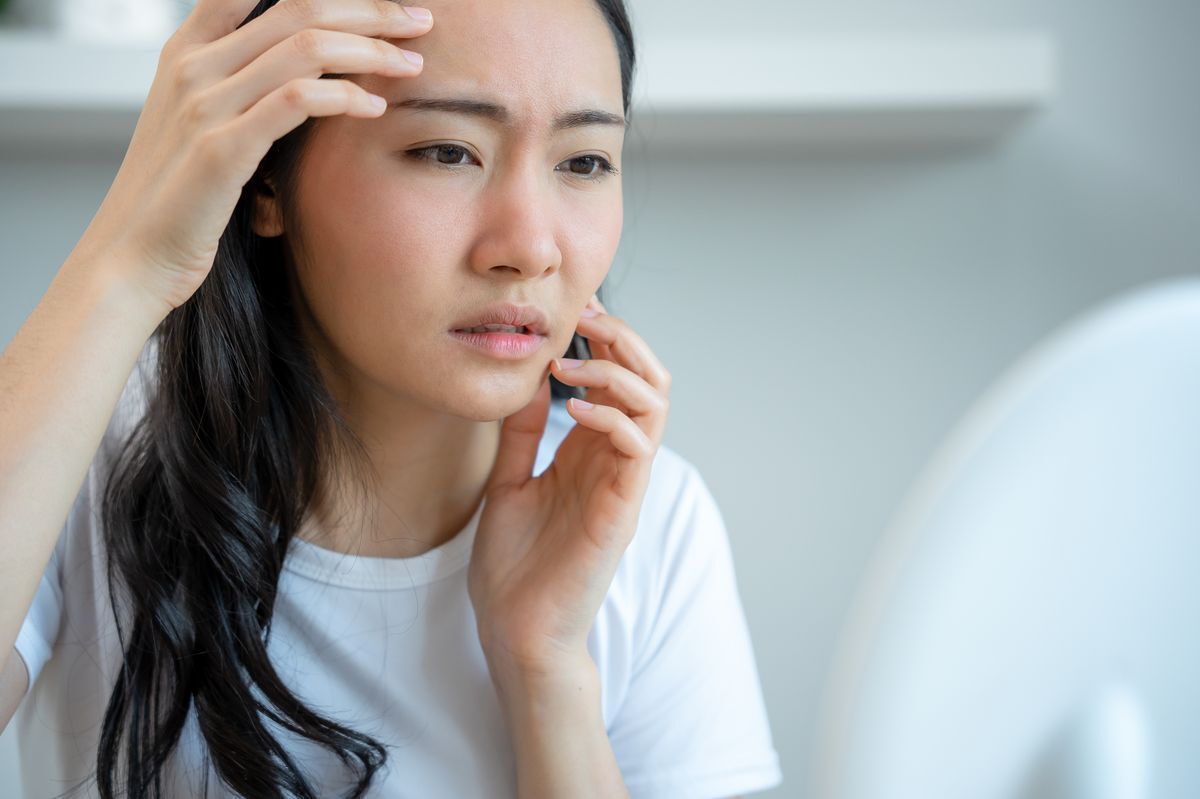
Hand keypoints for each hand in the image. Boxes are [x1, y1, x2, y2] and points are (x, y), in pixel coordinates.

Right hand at [68, 0, 431, 314]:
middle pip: (297, 7)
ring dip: (371, 49)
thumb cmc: (177, 200)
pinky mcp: (222, 148)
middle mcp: (192, 67)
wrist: (131, 258)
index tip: (375, 3)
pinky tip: (376, 106)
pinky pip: (297, 101)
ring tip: (412, 64)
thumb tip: (301, 75)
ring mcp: (204, 104)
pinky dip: (345, 96)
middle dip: (370, 9)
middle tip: (420, 20)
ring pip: (305, 46)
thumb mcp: (197, 128)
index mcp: (186, 53)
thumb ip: (236, 89)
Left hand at [468, 296, 671, 678]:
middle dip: (624, 339)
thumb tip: (529, 377)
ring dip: (618, 370)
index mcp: (589, 453)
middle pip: (649, 380)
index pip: (618, 379)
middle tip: (586, 317)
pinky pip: (638, 447)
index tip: (572, 310)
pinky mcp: (622, 510)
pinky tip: (575, 409)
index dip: (604, 338)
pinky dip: (614, 415)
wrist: (515, 632)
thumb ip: (522, 434)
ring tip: (572, 362)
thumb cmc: (514, 567)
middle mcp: (614, 462)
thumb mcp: (508, 482)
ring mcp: (623, 485)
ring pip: (655, 404)